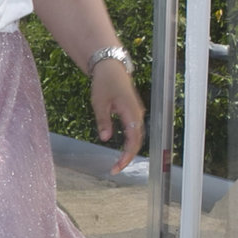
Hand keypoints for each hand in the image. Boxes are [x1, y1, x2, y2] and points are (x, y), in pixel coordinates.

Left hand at [92, 58, 145, 172]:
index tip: (117, 167)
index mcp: (131, 112)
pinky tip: (122, 150)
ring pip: (137, 136)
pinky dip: (130, 142)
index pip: (133, 140)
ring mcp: (137, 113)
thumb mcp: (99, 103)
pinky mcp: (133, 112)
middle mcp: (138, 114)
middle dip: (128, 157)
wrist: (110, 67)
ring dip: (129, 151)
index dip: (127, 156)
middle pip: (137, 141)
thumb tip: (105, 138)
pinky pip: (134, 131)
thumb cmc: (104, 83)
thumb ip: (103, 121)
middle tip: (115, 169)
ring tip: (118, 163)